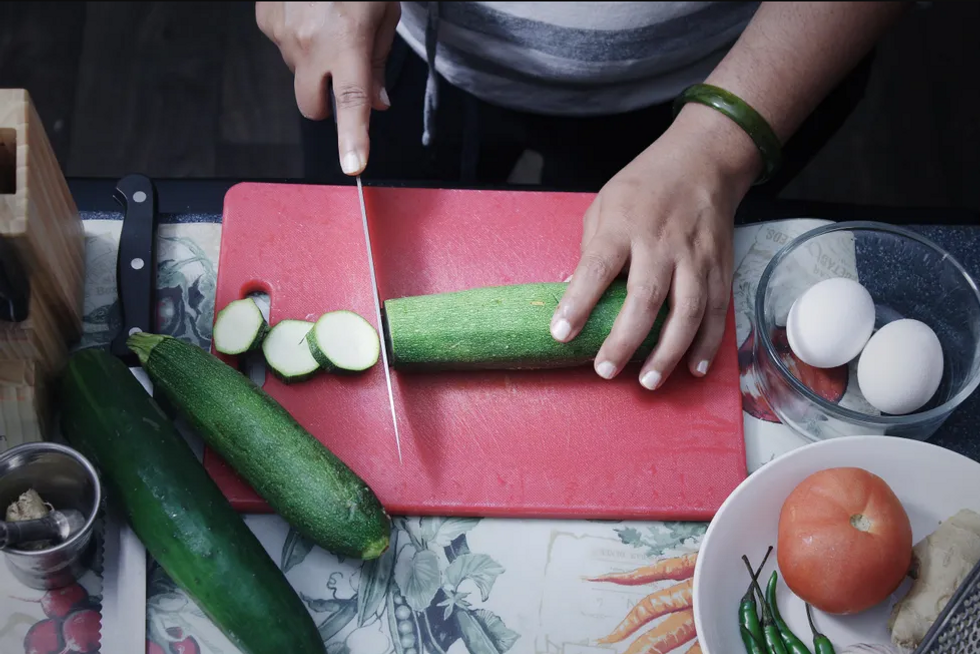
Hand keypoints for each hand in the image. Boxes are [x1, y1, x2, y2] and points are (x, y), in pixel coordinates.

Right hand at [256, 1, 400, 174]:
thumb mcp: (383, 16)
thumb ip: (377, 64)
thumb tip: (377, 104)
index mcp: (348, 42)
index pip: (352, 102)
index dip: (353, 138)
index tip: (353, 165)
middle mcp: (311, 43)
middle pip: (313, 108)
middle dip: (327, 104)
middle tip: (342, 77)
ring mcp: (283, 33)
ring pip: (298, 76)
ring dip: (313, 65)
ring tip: (327, 25)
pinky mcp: (266, 20)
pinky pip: (282, 47)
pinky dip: (297, 40)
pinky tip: (308, 13)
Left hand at [551, 104, 762, 388]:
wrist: (702, 162)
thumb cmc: (643, 188)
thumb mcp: (604, 206)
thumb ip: (591, 250)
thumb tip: (575, 296)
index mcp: (623, 226)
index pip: (596, 267)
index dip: (578, 303)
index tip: (561, 334)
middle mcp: (661, 243)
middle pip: (645, 297)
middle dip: (625, 339)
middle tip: (605, 370)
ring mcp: (695, 258)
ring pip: (686, 311)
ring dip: (668, 351)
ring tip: (648, 381)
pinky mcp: (720, 268)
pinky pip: (716, 311)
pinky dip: (707, 343)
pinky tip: (693, 368)